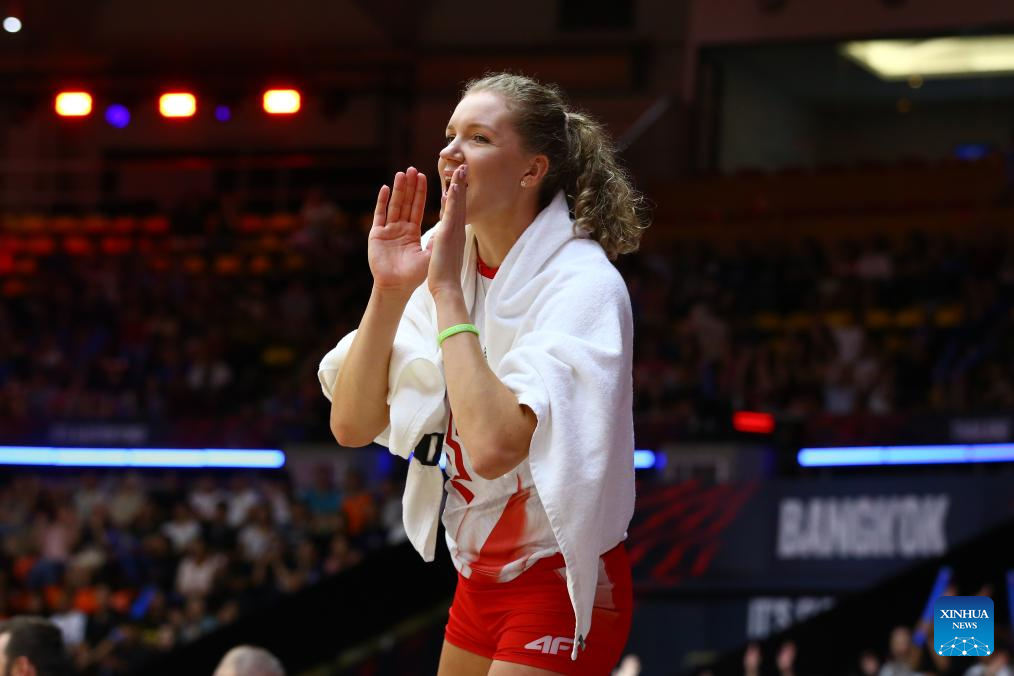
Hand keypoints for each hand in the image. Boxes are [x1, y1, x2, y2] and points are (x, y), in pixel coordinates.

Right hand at [367, 167, 429, 293]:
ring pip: (394, 205)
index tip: (423, 176)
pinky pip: (379, 215)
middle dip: (409, 186)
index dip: (420, 192)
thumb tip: (451, 221)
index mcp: (412, 232)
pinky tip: (385, 188)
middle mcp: (399, 228)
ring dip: (397, 189)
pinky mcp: (377, 235)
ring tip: (401, 173)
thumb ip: (438, 237)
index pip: (417, 207)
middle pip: (405, 202)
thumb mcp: (430, 253)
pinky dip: (382, 202)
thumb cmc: (415, 275)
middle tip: (412, 169)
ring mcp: (387, 230)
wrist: (398, 287)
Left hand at [427, 164, 466, 298]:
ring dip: (459, 186)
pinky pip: (450, 214)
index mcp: (455, 235)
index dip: (458, 195)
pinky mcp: (448, 235)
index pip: (456, 211)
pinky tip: (453, 186)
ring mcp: (454, 232)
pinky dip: (453, 200)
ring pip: (457, 204)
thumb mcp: (446, 254)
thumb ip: (445, 243)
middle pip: (460, 203)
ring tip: (461, 169)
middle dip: (462, 184)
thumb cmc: (445, 275)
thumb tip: (443, 239)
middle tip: (464, 167)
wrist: (447, 288)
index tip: (459, 181)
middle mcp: (457, 231)